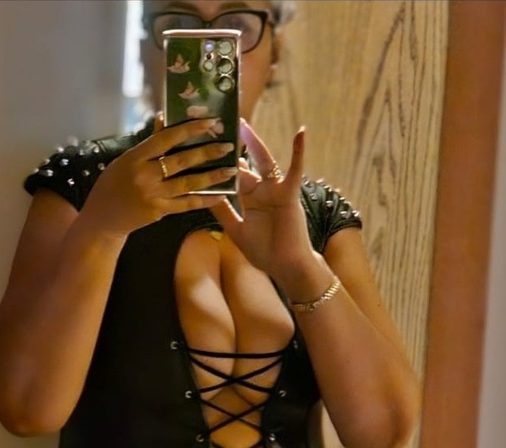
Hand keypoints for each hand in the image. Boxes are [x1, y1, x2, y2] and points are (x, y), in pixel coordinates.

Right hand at [85, 114, 236, 236]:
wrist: (102, 219)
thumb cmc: (112, 185)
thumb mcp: (124, 160)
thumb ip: (147, 144)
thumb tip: (164, 119)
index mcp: (134, 158)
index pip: (165, 139)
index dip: (188, 129)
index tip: (209, 122)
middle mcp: (144, 176)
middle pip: (180, 161)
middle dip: (206, 152)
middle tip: (228, 146)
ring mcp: (153, 195)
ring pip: (187, 183)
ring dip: (212, 176)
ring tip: (231, 169)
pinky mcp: (159, 211)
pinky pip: (186, 204)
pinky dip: (204, 200)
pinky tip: (221, 195)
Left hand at [210, 120, 317, 283]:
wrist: (285, 266)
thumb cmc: (264, 252)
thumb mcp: (236, 230)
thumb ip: (222, 212)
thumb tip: (204, 196)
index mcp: (249, 199)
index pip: (232, 175)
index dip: (220, 162)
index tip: (204, 145)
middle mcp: (261, 190)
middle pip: (245, 164)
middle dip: (232, 147)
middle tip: (216, 126)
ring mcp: (275, 190)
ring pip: (263, 162)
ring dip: (254, 143)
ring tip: (242, 124)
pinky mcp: (288, 193)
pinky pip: (294, 170)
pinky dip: (298, 152)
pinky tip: (301, 131)